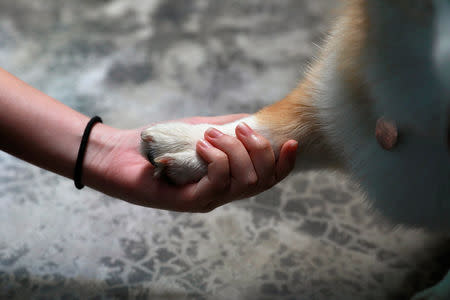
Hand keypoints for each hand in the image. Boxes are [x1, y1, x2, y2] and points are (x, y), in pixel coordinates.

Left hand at [84, 114, 297, 211]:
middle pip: (264, 181)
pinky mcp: (188, 201)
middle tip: (240, 129)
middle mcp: (222, 194)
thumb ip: (229, 128)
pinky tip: (201, 145)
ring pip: (244, 182)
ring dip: (235, 151)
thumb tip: (256, 118)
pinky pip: (217, 183)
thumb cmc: (161, 144)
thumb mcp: (202, 131)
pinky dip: (216, 159)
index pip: (269, 179)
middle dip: (261, 150)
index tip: (292, 141)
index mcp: (229, 179)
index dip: (286, 163)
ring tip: (212, 135)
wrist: (119, 154)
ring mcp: (206, 200)